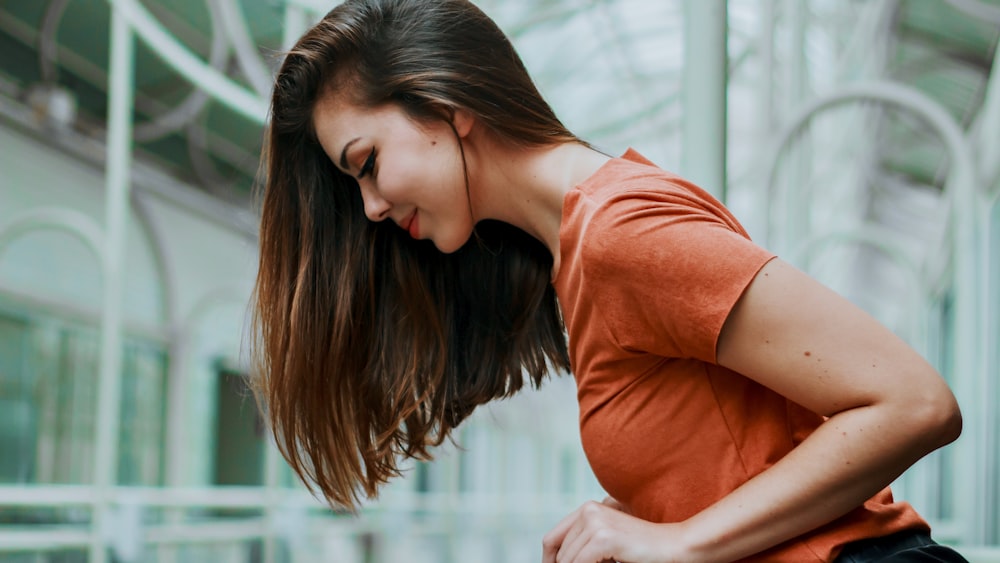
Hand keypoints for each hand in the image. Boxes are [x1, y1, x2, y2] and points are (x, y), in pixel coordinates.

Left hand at [541, 499, 692, 562]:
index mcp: (586, 510)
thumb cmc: (641, 552)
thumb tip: (556, 562)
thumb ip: (582, 546)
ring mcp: (595, 522)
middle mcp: (588, 511)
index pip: (551, 540)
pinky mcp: (604, 538)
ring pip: (567, 562)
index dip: (549, 561)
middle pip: (559, 554)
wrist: (674, 548)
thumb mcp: (605, 544)